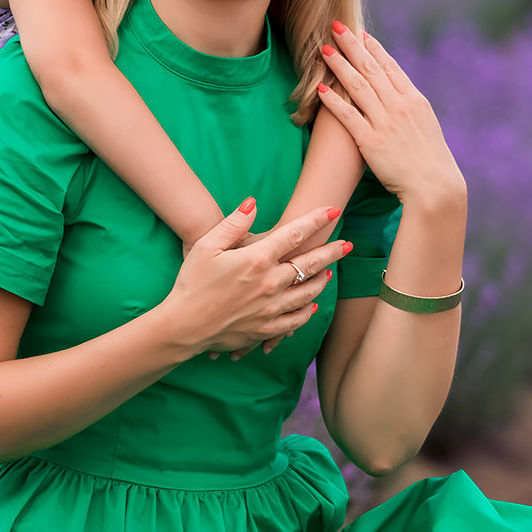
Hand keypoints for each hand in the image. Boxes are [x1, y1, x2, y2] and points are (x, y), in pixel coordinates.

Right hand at [157, 200, 351, 359]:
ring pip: (308, 292)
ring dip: (322, 280)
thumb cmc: (191, 283)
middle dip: (332, 252)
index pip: (295, 234)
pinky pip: (296, 320)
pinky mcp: (266, 328)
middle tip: (347, 245)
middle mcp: (270, 283)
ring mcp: (271, 308)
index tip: (332, 210)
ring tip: (330, 272)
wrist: (184, 326)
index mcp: (256, 259)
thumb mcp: (206, 246)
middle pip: (311, 263)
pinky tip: (311, 305)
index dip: (316, 220)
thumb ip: (233, 224)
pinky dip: (307, 310)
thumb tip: (253, 203)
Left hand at [314, 23, 466, 216]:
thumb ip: (410, 107)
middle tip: (336, 26)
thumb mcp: (426, 125)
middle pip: (371, 69)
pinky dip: (334, 101)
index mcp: (414, 100)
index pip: (390, 67)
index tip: (360, 33)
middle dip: (352, 46)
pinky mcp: (371, 142)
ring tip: (324, 49)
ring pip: (358, 87)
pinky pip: (349, 116)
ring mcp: (385, 122)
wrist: (434, 186)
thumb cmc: (430, 159)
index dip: (373, 48)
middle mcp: (399, 106)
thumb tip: (398, 94)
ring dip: (340, 65)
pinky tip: (321, 88)